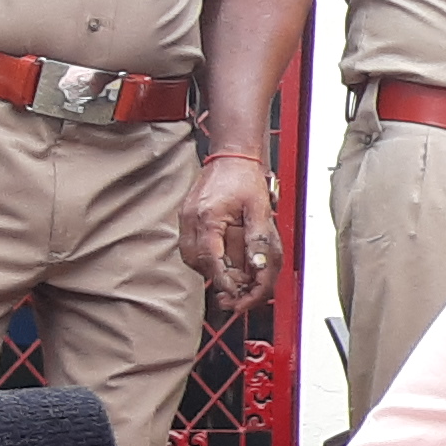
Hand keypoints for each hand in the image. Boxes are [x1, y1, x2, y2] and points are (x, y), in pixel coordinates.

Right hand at [180, 155, 285, 312]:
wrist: (231, 154)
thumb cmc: (244, 177)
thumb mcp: (259, 209)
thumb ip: (259, 239)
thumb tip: (259, 266)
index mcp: (208, 217)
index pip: (209, 259)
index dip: (221, 279)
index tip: (233, 290)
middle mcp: (191, 218)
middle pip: (195, 261)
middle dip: (214, 275)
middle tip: (235, 282)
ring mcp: (185, 217)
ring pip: (189, 255)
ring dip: (208, 266)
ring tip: (229, 269)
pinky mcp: (186, 216)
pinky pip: (190, 244)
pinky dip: (204, 254)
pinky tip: (220, 253)